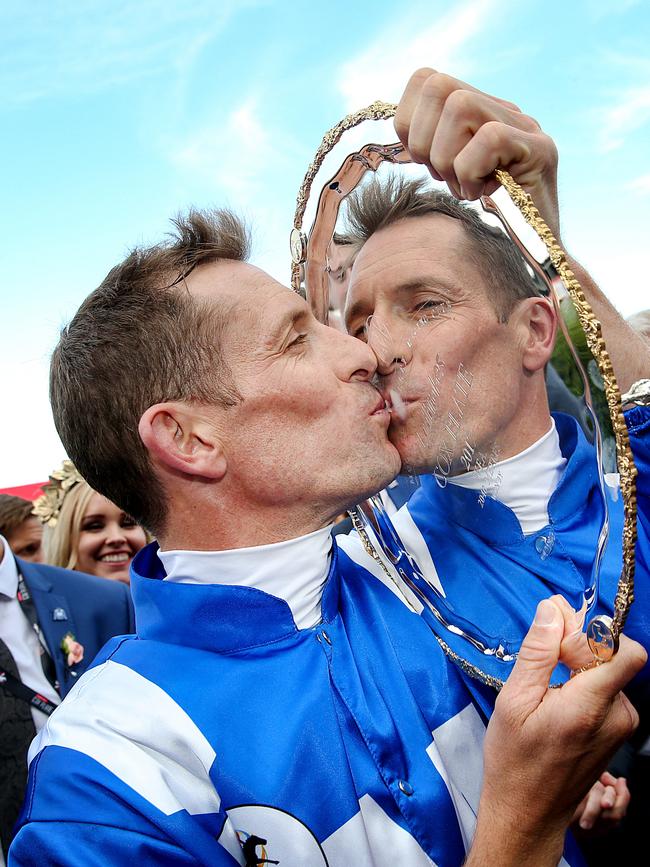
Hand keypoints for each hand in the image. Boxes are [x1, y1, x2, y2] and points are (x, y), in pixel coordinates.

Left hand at [394, 68, 560, 237]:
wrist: (533, 260)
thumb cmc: (485, 227)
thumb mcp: (448, 180)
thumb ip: (432, 148)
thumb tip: (403, 128)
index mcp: (479, 114)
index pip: (426, 79)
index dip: (409, 121)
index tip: (421, 162)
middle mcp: (504, 111)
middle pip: (438, 84)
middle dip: (424, 139)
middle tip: (442, 176)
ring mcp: (526, 128)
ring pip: (460, 105)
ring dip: (448, 157)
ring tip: (465, 187)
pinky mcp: (541, 151)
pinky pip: (489, 138)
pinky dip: (472, 171)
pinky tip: (482, 194)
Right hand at [468, 596, 644, 866]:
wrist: (529, 813)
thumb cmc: (515, 760)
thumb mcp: (513, 700)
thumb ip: (538, 652)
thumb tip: (553, 608)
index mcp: (591, 706)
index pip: (625, 651)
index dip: (594, 633)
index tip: (561, 640)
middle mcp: (617, 715)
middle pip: (612, 657)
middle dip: (578, 650)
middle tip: (541, 669)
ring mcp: (622, 726)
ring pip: (608, 672)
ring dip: (579, 670)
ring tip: (546, 694)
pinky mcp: (619, 732)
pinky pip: (607, 690)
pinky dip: (584, 687)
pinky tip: (557, 706)